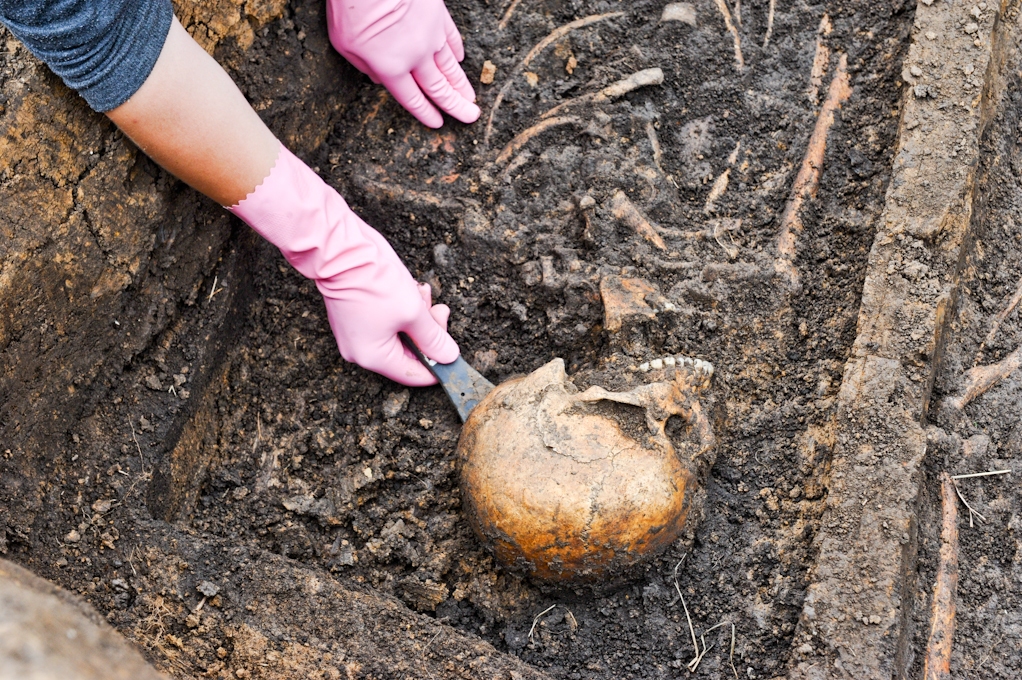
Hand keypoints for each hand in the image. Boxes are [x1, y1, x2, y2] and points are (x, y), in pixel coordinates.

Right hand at [230, 144, 458, 385]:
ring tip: (423, 292)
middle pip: (409, 353)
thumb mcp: (413, 313)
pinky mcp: (357, 315)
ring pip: (401, 333)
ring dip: (419, 315)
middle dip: (429, 331)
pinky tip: (410, 289)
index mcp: (373, 357)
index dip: (439, 364)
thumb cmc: (373, 281)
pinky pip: (388, 320)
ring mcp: (357, 332)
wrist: (341, 249)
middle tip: (440, 310)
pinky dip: (403, 308)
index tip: (455, 352)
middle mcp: (361, 350)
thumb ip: (433, 339)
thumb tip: (449, 357)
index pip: (414, 375)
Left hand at [326, 0, 479, 127]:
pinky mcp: (438, 15)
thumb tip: (381, 79)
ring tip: (471, 99)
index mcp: (391, 68)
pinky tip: (460, 61)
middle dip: (455, 105)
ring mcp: (430, 35)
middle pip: (439, 88)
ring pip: (450, 67)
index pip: (413, 98)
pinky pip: (452, 39)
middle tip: (470, 117)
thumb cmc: (351, 8)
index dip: (426, 113)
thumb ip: (364, 67)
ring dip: (461, 85)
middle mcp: (416, 57)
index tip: (437, 122)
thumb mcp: (345, 45)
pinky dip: (457, 52)